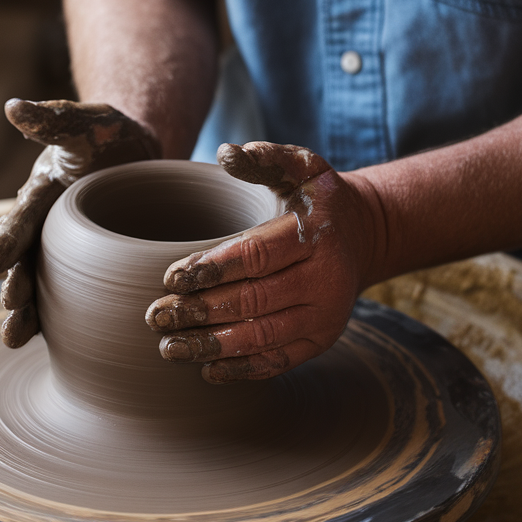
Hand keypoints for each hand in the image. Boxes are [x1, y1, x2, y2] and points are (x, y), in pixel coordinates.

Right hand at [0, 99, 157, 346]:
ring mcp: (65, 255)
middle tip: (10, 307)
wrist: (138, 157)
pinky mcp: (88, 273)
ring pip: (41, 288)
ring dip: (27, 314)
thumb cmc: (109, 137)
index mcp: (41, 196)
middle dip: (14, 287)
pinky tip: (58, 350)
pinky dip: (61, 324)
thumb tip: (13, 107)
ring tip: (14, 340)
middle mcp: (45, 230)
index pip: (20, 220)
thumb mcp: (86, 122)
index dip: (6, 241)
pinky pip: (72, 301)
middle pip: (25, 262)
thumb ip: (53, 119)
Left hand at [145, 142, 381, 382]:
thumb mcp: (302, 167)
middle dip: (201, 311)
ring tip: (171, 347)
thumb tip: (226, 152)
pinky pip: (279, 360)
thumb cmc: (317, 201)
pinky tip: (207, 369)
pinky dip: (242, 369)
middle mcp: (326, 280)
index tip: (171, 277)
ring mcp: (326, 316)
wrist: (365, 236)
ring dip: (213, 345)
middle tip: (157, 316)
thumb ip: (266, 158)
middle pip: (254, 301)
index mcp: (316, 236)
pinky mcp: (322, 340)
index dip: (212, 268)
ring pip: (263, 337)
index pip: (257, 256)